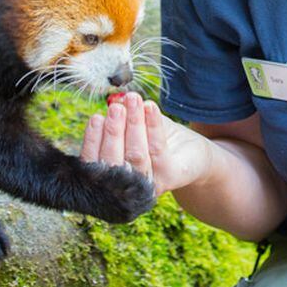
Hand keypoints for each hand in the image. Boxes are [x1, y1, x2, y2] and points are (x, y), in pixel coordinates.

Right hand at [79, 91, 214, 195]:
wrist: (194, 155)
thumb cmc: (160, 141)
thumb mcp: (139, 127)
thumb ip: (126, 116)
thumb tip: (115, 100)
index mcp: (112, 178)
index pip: (95, 162)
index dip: (93, 140)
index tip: (96, 117)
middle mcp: (128, 187)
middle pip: (114, 160)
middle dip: (113, 131)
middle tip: (115, 108)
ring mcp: (150, 184)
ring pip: (137, 153)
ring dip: (133, 124)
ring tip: (133, 100)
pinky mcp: (171, 177)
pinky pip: (158, 149)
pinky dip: (153, 126)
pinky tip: (150, 107)